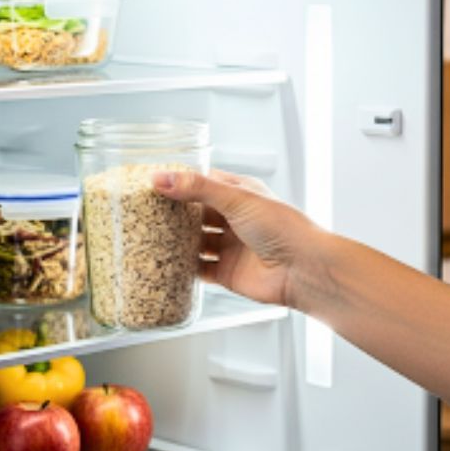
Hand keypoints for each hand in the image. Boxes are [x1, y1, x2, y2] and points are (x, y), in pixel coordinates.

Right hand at [153, 169, 323, 307]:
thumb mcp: (237, 198)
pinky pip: (199, 269)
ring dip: (176, 240)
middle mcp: (234, 219)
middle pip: (196, 213)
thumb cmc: (284, 228)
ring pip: (195, 241)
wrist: (304, 269)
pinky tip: (166, 264)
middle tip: (145, 211)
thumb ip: (197, 188)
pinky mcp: (227, 272)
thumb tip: (162, 178)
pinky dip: (183, 267)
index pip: (202, 183)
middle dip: (174, 213)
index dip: (179, 182)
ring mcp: (230, 246)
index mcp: (240, 193)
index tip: (153, 183)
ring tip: (149, 236)